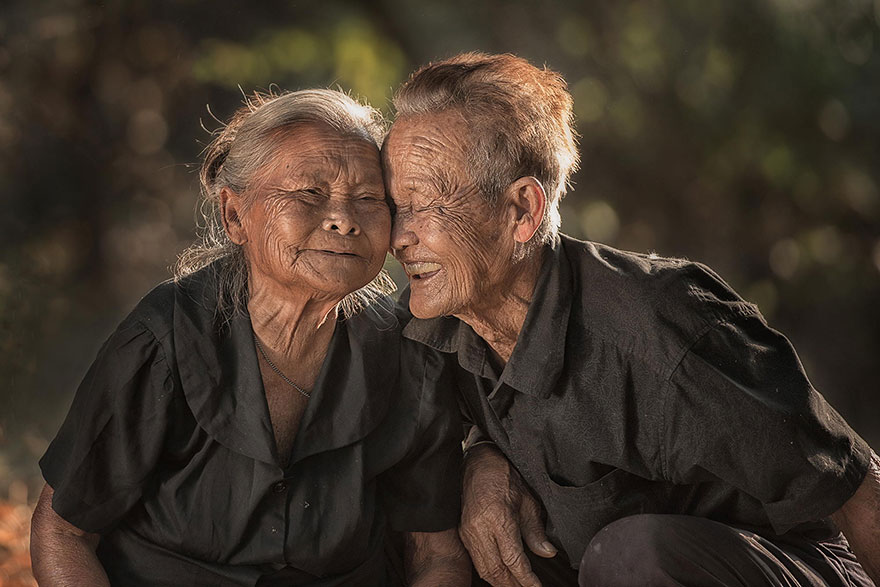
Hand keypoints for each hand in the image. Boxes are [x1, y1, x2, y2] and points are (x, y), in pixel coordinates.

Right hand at [459, 444, 556, 586]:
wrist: (478, 464)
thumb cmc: (503, 477)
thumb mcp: (527, 501)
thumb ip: (536, 530)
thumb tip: (547, 552)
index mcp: (498, 518)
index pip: (514, 560)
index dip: (527, 579)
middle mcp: (480, 528)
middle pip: (497, 571)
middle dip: (514, 585)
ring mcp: (468, 532)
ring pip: (485, 570)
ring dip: (501, 583)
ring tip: (517, 585)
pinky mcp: (463, 533)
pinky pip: (476, 561)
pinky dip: (490, 573)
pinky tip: (502, 575)